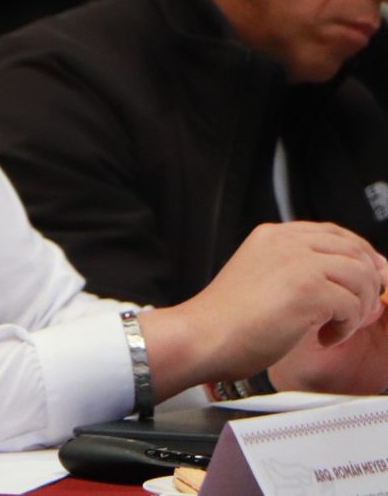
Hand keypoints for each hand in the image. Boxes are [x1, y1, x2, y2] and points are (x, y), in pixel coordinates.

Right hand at [139, 222, 387, 398]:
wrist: (201, 337)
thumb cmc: (226, 319)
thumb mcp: (260, 277)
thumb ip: (295, 269)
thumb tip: (343, 277)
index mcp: (273, 236)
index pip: (335, 233)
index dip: (360, 256)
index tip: (369, 278)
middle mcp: (286, 242)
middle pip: (356, 253)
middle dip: (368, 285)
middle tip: (360, 310)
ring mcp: (298, 264)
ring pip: (361, 277)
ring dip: (358, 308)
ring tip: (335, 327)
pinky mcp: (308, 291)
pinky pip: (354, 306)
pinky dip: (346, 328)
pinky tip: (323, 338)